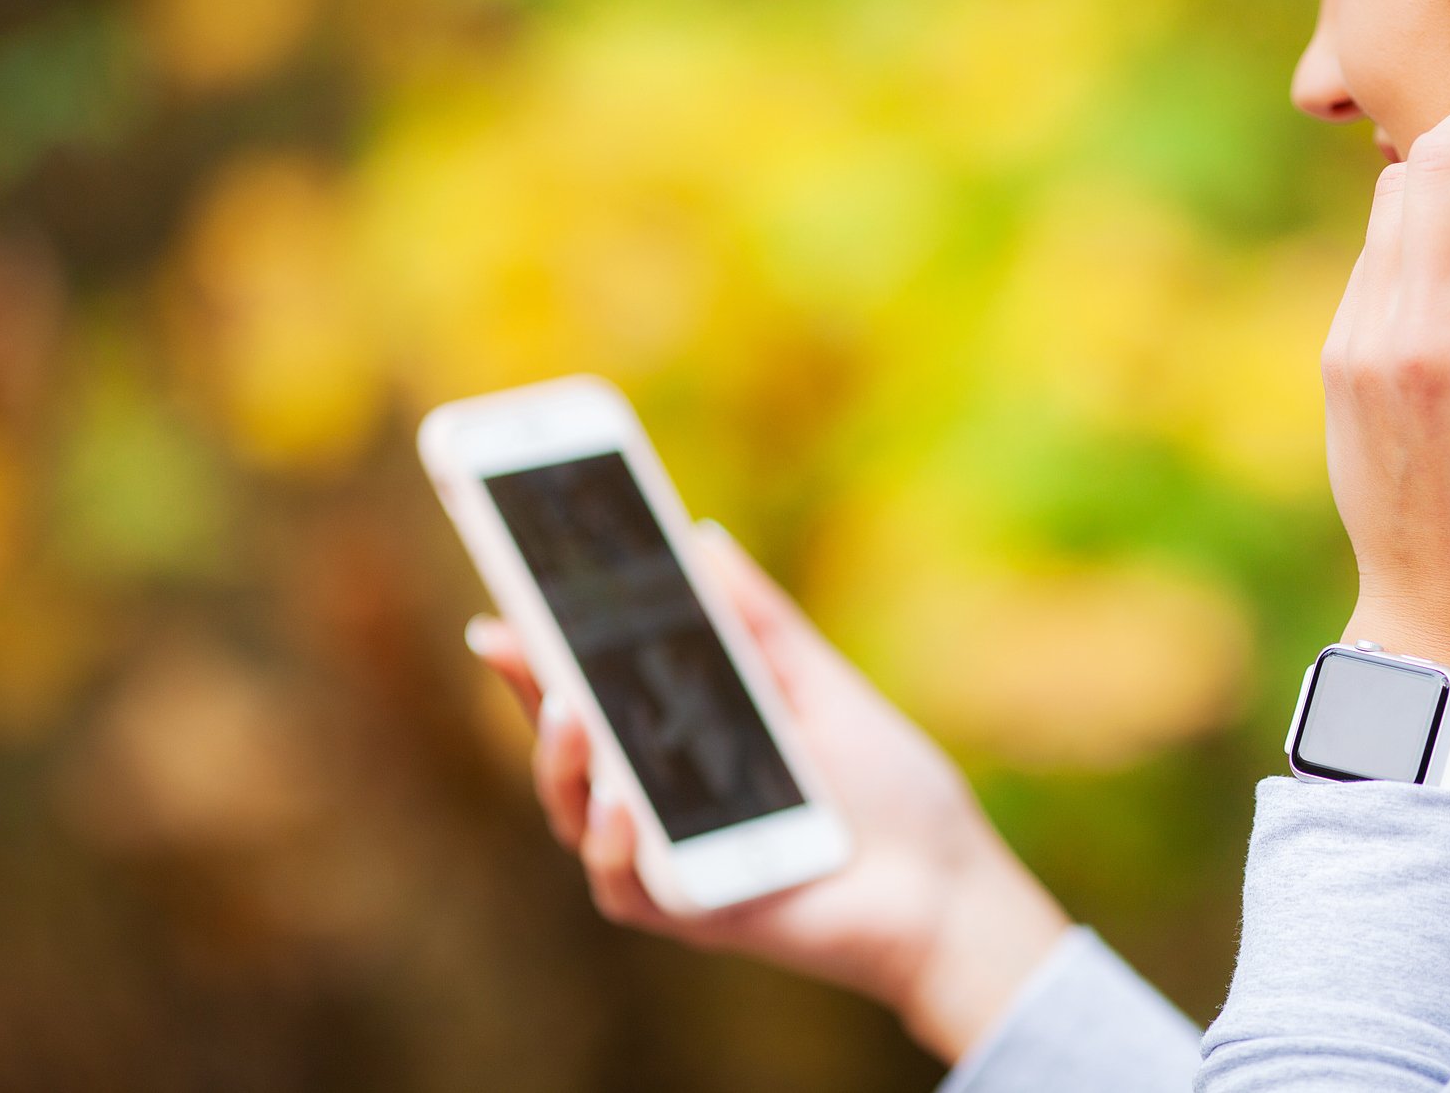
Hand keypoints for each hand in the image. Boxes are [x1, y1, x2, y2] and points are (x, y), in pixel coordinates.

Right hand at [464, 520, 1067, 1064]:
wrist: (948, 877)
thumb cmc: (885, 785)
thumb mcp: (819, 684)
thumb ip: (760, 621)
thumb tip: (703, 536)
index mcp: (682, 742)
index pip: (590, 693)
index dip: (537, 655)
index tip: (502, 606)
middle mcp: (661, 802)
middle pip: (567, 750)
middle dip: (530, 694)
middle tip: (512, 639)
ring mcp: (670, 860)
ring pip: (577, 817)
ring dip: (563, 763)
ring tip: (574, 714)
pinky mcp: (692, 914)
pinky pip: (623, 884)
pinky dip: (613, 842)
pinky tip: (625, 800)